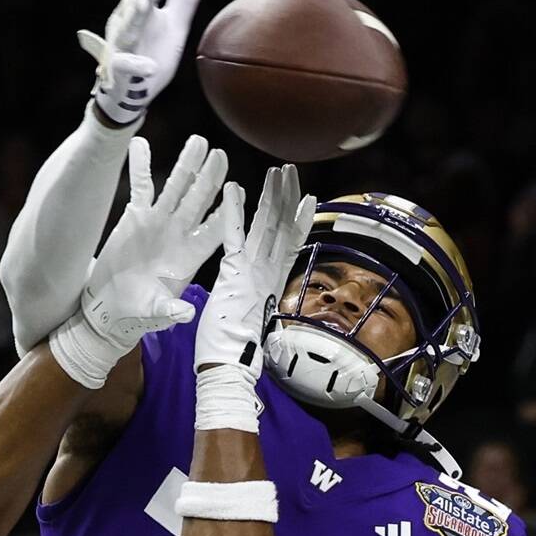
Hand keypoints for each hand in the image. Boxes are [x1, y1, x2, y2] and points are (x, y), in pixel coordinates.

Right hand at [50, 135, 226, 387]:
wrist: (112, 306)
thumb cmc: (139, 311)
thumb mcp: (156, 312)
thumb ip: (170, 310)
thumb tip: (186, 313)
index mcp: (192, 254)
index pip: (216, 229)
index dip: (228, 211)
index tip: (239, 191)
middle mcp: (180, 233)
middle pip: (200, 199)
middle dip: (211, 177)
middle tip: (220, 154)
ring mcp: (160, 221)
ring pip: (176, 186)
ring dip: (186, 164)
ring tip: (197, 142)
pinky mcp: (136, 216)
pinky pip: (141, 186)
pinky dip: (139, 166)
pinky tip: (139, 144)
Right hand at [78, 0, 209, 125]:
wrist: (130, 96)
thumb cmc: (151, 54)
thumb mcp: (174, 23)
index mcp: (139, 11)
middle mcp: (126, 25)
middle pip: (133, 4)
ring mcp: (122, 48)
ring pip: (126, 31)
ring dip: (135, 18)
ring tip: (146, 4)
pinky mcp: (121, 73)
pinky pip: (126, 67)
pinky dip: (137, 65)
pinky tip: (150, 66)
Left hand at [195, 163, 314, 377]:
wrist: (229, 364)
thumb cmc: (236, 347)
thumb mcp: (253, 314)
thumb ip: (258, 296)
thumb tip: (262, 293)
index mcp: (272, 280)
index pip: (290, 242)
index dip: (298, 218)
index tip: (305, 196)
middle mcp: (267, 272)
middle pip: (282, 226)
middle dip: (286, 196)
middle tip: (289, 170)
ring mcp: (253, 271)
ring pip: (266, 225)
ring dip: (271, 196)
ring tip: (277, 171)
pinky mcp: (233, 273)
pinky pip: (234, 236)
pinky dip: (235, 211)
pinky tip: (235, 187)